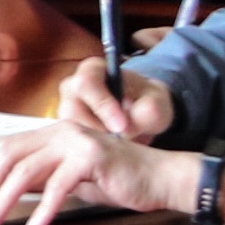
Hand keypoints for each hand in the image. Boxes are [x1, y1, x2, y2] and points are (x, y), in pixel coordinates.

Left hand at [0, 121, 196, 224]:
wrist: (161, 177)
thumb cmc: (117, 180)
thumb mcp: (71, 178)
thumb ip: (42, 179)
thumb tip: (6, 193)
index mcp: (50, 133)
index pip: (5, 149)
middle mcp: (58, 131)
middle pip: (8, 157)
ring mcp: (75, 141)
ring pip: (26, 171)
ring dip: (4, 200)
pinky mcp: (92, 157)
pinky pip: (59, 185)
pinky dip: (44, 207)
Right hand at [57, 57, 175, 142]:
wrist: (142, 115)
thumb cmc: (147, 102)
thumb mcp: (158, 102)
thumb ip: (150, 110)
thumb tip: (127, 127)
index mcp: (92, 70)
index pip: (86, 83)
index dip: (103, 105)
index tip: (123, 126)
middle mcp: (72, 87)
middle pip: (72, 110)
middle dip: (98, 130)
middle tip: (122, 143)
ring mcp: (67, 109)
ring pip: (70, 131)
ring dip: (95, 144)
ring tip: (119, 148)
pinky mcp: (67, 131)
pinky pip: (71, 145)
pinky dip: (91, 153)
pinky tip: (110, 155)